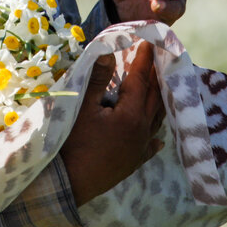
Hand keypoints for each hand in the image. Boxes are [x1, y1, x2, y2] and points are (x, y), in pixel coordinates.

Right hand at [59, 41, 165, 205]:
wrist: (65, 186)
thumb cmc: (70, 144)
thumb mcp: (79, 107)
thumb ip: (95, 79)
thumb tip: (108, 52)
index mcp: (131, 116)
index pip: (141, 81)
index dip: (144, 60)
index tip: (150, 41)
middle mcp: (141, 132)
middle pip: (154, 99)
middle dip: (157, 76)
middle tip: (160, 58)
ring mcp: (138, 150)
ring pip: (156, 121)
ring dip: (159, 101)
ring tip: (161, 87)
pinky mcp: (131, 165)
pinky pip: (149, 147)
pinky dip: (154, 137)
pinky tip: (159, 139)